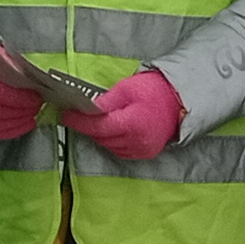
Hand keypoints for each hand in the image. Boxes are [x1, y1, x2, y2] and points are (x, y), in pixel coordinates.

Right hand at [0, 46, 41, 139]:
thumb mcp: (0, 57)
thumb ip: (15, 70)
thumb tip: (36, 82)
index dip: (20, 99)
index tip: (36, 97)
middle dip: (22, 111)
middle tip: (36, 106)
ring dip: (18, 122)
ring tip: (31, 115)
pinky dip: (10, 131)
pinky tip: (23, 125)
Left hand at [65, 70, 182, 160]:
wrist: (179, 99)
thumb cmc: (153, 90)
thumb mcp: (126, 89)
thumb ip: (104, 103)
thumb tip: (84, 110)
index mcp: (132, 124)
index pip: (97, 127)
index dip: (78, 122)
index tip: (65, 115)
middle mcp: (137, 142)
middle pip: (102, 138)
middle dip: (88, 127)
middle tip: (78, 115)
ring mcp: (142, 150)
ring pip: (109, 146)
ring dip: (100, 135)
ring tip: (96, 121)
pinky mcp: (146, 154)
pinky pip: (121, 150)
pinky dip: (112, 141)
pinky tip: (112, 130)